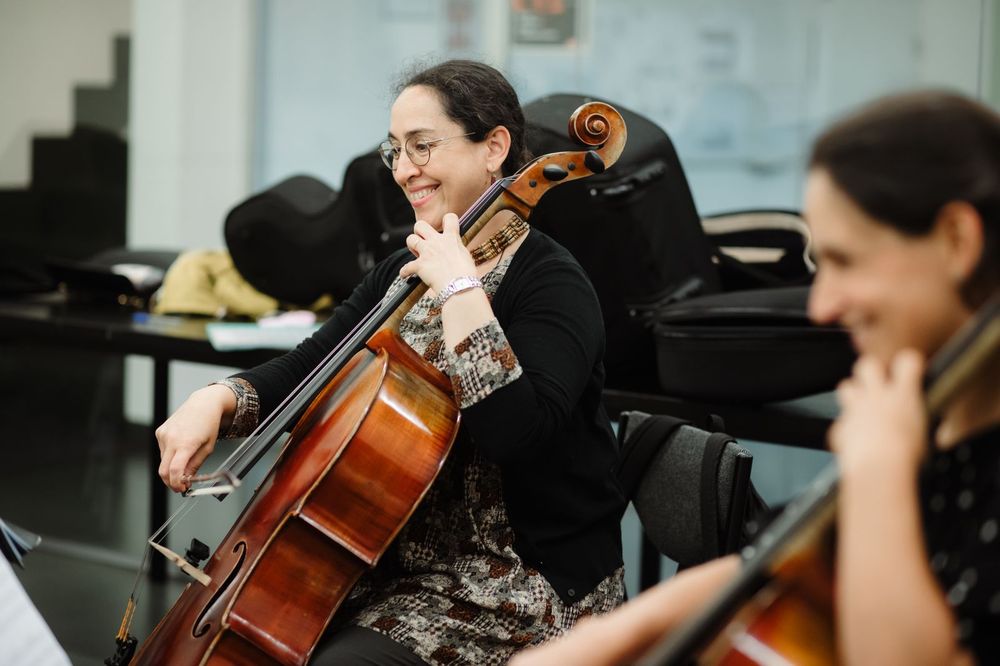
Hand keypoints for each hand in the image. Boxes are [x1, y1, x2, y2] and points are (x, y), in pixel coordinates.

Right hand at [155, 384, 234, 492]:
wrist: (203, 404)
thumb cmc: (209, 424)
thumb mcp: (208, 448)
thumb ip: (195, 465)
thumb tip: (186, 480)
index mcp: (186, 443)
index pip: (174, 471)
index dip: (176, 484)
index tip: (181, 489)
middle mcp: (171, 439)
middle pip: (163, 470)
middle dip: (170, 481)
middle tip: (180, 484)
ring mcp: (163, 434)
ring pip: (162, 461)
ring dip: (172, 466)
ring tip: (186, 458)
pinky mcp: (159, 431)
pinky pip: (162, 450)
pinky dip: (170, 454)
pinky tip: (180, 445)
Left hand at [399, 213, 475, 293]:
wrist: (460, 287)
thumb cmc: (466, 275)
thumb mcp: (466, 255)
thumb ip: (457, 247)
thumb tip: (455, 247)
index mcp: (451, 238)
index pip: (449, 218)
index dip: (447, 220)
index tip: (446, 226)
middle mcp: (437, 242)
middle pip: (420, 224)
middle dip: (419, 231)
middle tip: (424, 240)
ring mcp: (427, 253)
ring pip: (410, 239)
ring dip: (412, 246)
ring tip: (416, 254)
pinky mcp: (419, 265)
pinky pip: (406, 267)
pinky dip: (405, 272)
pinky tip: (406, 275)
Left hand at [828, 349, 927, 477]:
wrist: (878, 468)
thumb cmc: (906, 455)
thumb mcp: (923, 433)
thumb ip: (915, 419)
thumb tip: (914, 421)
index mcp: (902, 394)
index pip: (907, 361)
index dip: (908, 363)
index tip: (909, 369)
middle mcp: (876, 396)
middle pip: (867, 364)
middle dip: (871, 371)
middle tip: (877, 384)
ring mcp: (855, 409)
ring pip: (846, 385)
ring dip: (853, 394)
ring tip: (863, 408)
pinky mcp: (840, 426)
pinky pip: (839, 421)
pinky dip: (846, 428)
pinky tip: (856, 439)